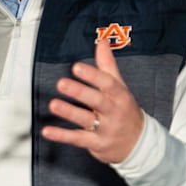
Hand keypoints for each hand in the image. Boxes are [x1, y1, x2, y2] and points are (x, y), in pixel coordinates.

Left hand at [42, 39, 143, 163]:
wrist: (138, 144)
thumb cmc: (125, 111)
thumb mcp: (121, 87)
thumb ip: (108, 65)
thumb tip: (102, 41)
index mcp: (120, 96)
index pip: (108, 84)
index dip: (92, 75)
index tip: (76, 67)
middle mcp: (114, 112)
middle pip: (97, 101)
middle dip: (80, 92)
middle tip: (62, 83)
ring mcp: (105, 129)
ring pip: (86, 120)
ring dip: (69, 112)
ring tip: (53, 104)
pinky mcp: (96, 143)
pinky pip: (78, 139)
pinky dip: (62, 136)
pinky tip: (47, 131)